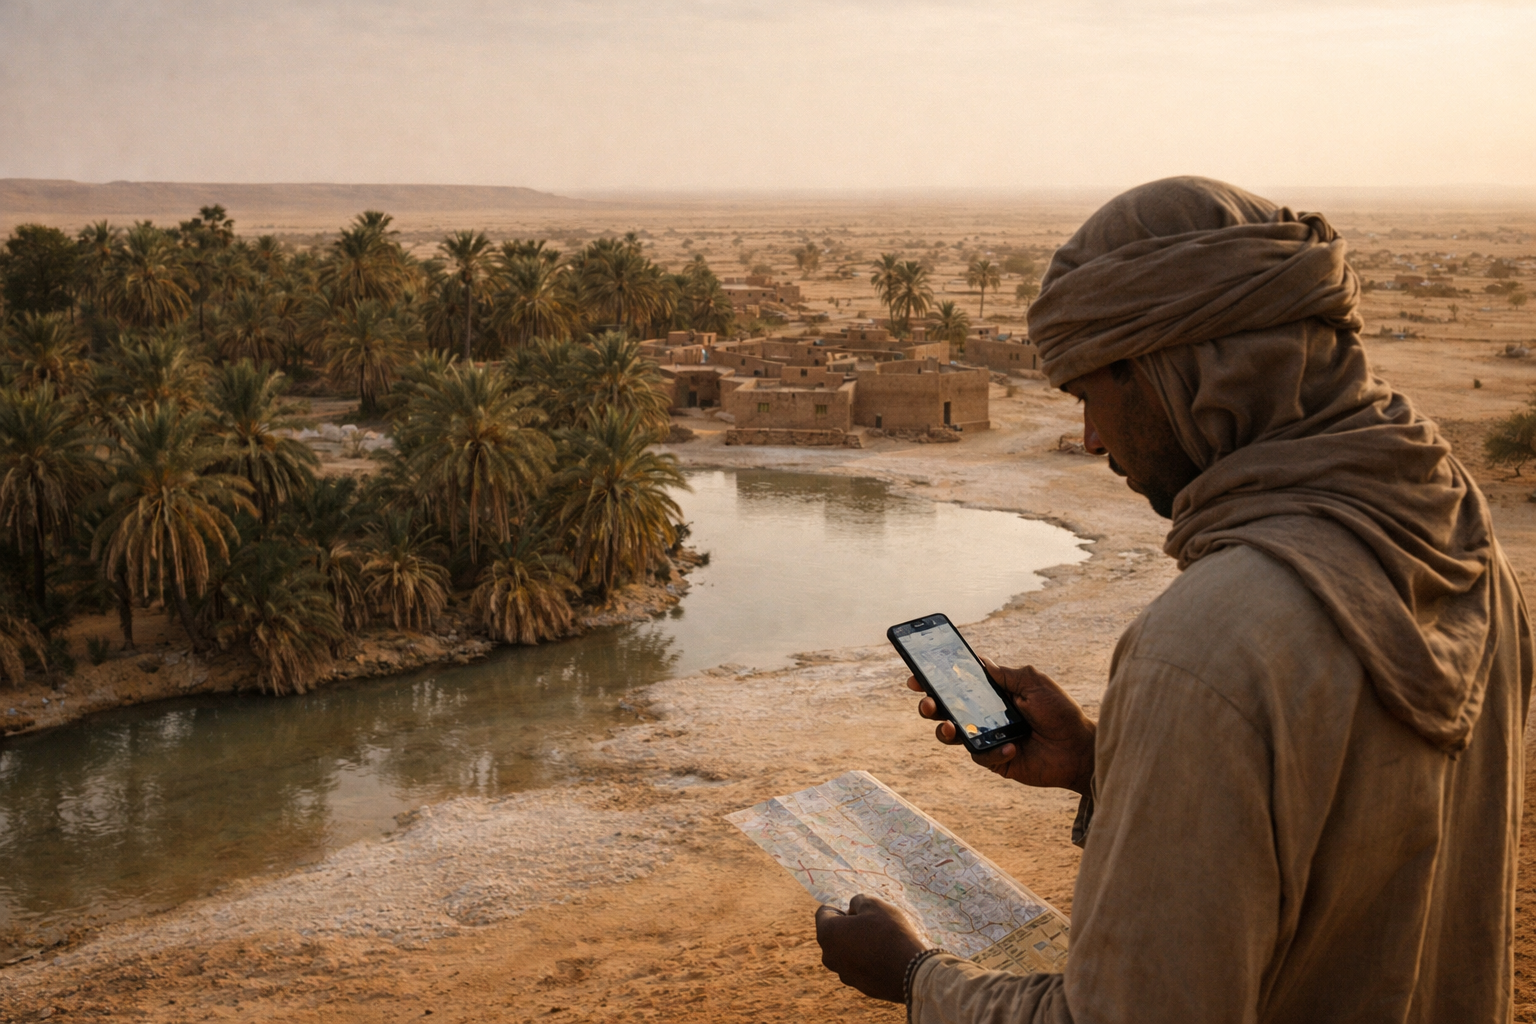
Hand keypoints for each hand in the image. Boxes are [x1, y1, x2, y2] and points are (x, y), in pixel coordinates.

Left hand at [814, 894, 926, 1002]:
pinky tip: (886, 958)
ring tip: (882, 942)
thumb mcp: (874, 905)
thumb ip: (857, 901)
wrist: (911, 971)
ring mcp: (843, 974)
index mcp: (827, 933)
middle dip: (848, 927)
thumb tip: (852, 910)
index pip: (825, 912)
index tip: (860, 912)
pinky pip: (858, 967)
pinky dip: (867, 961)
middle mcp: (829, 956)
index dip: (842, 907)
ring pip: (846, 952)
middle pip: (834, 934)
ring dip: (858, 944)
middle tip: (872, 925)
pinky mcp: (859, 986)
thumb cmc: (890, 932)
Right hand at [909, 657, 1095, 793]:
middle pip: (946, 709)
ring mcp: (987, 738)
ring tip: (947, 728)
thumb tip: (980, 663)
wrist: (1079, 748)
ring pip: (953, 735)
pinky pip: (980, 756)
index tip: (916, 675)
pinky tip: (1010, 747)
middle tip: (927, 702)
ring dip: (943, 731)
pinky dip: (992, 751)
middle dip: (929, 705)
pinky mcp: (994, 759)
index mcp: (993, 693)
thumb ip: (1006, 674)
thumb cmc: (1060, 713)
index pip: (958, 684)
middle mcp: (985, 715)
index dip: (935, 679)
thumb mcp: (1035, 683)